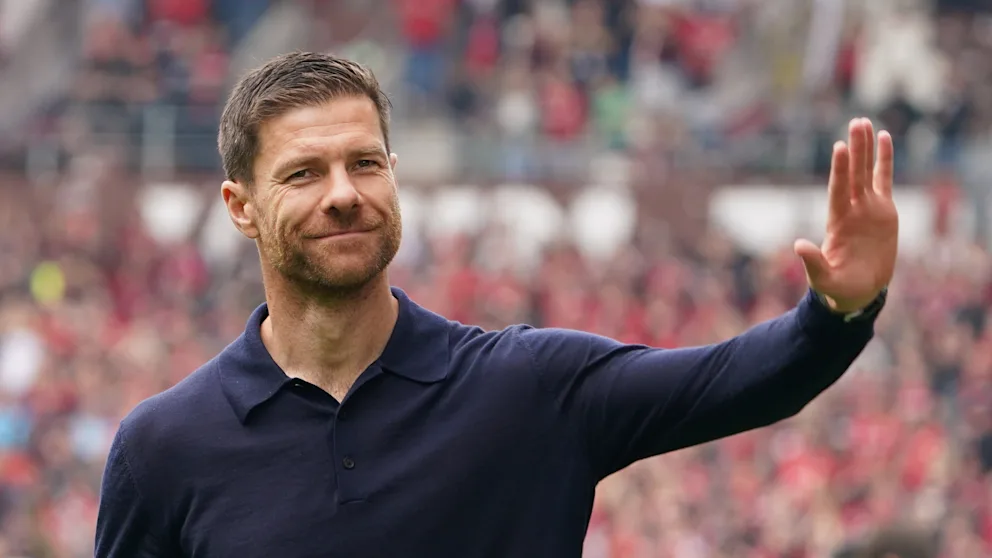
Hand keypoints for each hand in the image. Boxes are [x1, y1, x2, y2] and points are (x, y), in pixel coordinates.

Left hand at [794, 118, 898, 313]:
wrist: (857, 292)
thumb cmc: (838, 288)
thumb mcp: (824, 278)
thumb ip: (813, 262)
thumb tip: (798, 245)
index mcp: (838, 222)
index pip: (838, 190)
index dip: (840, 170)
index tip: (839, 147)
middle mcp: (852, 210)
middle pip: (854, 174)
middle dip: (855, 149)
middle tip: (856, 121)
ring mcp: (867, 208)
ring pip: (867, 171)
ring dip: (866, 148)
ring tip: (864, 122)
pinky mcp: (884, 211)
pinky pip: (884, 179)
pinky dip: (884, 160)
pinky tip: (884, 138)